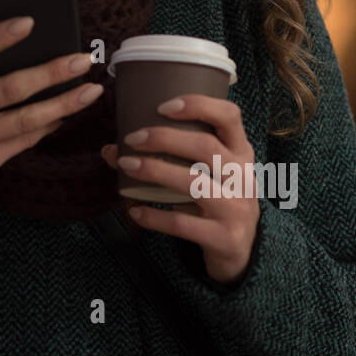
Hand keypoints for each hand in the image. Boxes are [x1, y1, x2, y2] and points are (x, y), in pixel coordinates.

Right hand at [0, 16, 104, 216]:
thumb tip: (24, 45)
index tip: (29, 22)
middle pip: (12, 89)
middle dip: (53, 73)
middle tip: (82, 59)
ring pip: (28, 119)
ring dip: (65, 104)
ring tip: (91, 90)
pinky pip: (25, 140)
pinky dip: (49, 124)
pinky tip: (65, 112)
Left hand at [99, 94, 259, 286]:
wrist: (241, 251)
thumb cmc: (215, 199)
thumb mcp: (204, 174)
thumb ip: (167, 157)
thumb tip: (111, 148)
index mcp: (240, 152)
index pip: (229, 116)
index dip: (198, 105)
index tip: (162, 106)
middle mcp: (243, 177)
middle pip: (205, 146)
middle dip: (164, 138)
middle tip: (132, 138)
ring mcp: (237, 209)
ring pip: (193, 183)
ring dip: (155, 171)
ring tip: (125, 165)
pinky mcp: (225, 238)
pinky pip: (184, 223)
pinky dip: (155, 216)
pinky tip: (135, 211)